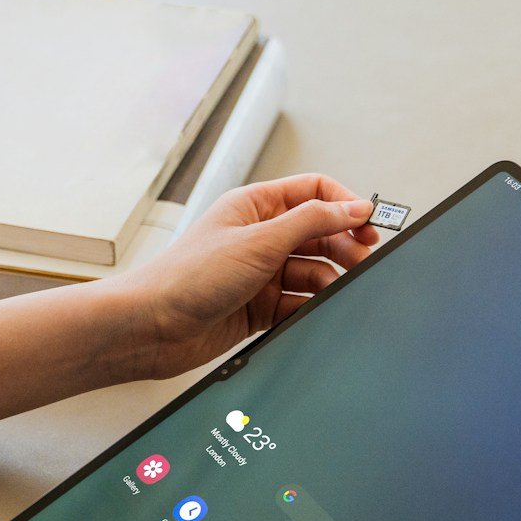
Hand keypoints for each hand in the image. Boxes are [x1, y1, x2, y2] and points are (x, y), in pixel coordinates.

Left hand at [102, 174, 376, 380]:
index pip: (314, 192)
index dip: (344, 205)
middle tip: (364, 263)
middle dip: (343, 246)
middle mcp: (259, 237)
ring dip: (329, 281)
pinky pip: (298, 303)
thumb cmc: (187, 277)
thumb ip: (311, 222)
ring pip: (312, 271)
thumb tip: (354, 208)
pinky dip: (310, 308)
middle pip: (319, 234)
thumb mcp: (258, 241)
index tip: (370, 225)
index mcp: (255, 206)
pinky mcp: (259, 309)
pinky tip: (316, 312)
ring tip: (337, 291)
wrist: (151, 328)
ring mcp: (260, 274)